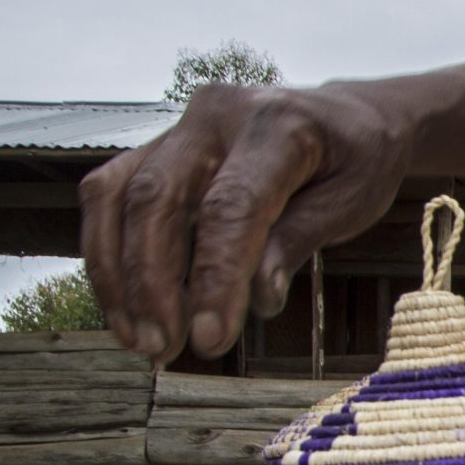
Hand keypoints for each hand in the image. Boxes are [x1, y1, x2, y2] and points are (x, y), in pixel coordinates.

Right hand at [78, 82, 412, 362]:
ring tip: (139, 340)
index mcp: (277, 125)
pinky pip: (110, 194)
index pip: (231, 207)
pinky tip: (124, 306)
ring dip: (117, 274)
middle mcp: (216, 115)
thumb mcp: (351, 201)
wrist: (350, 115)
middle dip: (151, 283)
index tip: (209, 340)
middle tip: (164, 349)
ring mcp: (179, 127)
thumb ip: (298, 241)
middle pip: (157, 198)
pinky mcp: (157, 147)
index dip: (214, 278)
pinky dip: (107, 252)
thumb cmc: (357, 161)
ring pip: (117, 195)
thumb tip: (257, 297)